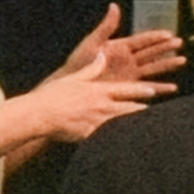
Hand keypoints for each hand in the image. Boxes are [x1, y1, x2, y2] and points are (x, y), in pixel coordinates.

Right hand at [32, 46, 167, 142]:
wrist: (40, 115)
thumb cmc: (53, 95)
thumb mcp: (73, 78)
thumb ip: (91, 69)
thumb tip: (102, 56)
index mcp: (98, 90)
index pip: (125, 89)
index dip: (141, 90)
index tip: (153, 90)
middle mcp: (101, 106)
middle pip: (127, 107)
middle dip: (140, 108)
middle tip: (152, 109)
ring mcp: (97, 122)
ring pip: (118, 122)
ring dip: (128, 123)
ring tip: (140, 126)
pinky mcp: (90, 135)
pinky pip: (101, 135)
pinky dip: (104, 134)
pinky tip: (107, 137)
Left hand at [58, 5, 184, 87]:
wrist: (73, 83)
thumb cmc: (79, 62)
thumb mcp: (92, 42)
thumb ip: (106, 26)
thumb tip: (114, 6)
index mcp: (121, 46)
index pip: (142, 40)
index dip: (155, 37)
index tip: (169, 33)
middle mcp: (128, 59)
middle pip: (151, 52)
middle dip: (166, 48)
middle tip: (180, 43)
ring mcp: (130, 74)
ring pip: (153, 68)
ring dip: (167, 64)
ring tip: (181, 60)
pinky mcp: (129, 87)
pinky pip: (147, 86)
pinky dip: (160, 88)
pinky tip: (172, 88)